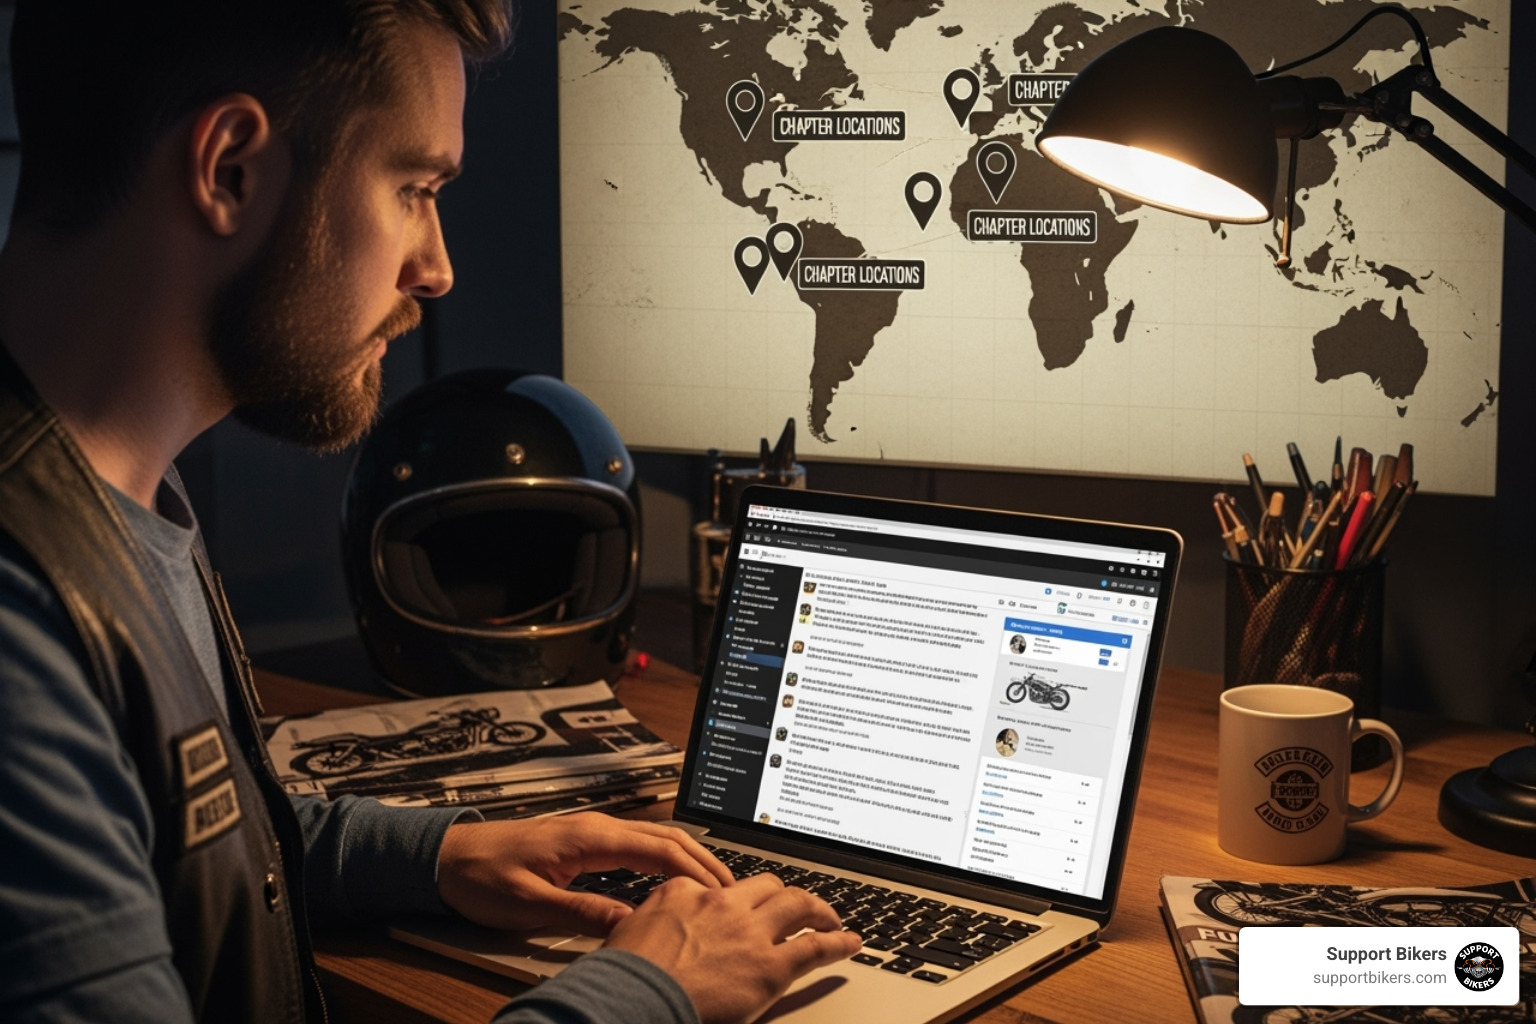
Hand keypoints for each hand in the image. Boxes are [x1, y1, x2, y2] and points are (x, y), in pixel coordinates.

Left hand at [436, 813, 732, 933]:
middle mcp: (597, 828)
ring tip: (712, 883)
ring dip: (687, 857)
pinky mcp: (583, 843)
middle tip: (733, 888)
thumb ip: (582, 913)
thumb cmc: (482, 875)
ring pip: (654, 839)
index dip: (696, 871)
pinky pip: (636, 845)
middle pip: (666, 838)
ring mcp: (591, 832)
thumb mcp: (530, 904)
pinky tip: (668, 879)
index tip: (722, 892)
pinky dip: (664, 858)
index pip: (660, 850)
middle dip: (704, 861)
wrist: (447, 857)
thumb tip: (629, 926)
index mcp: (590, 838)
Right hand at [604, 872, 861, 1023]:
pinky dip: (838, 941)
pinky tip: (850, 941)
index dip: (735, 900)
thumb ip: (654, 921)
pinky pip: (815, 946)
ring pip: (797, 904)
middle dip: (784, 894)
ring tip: (830, 918)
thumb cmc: (623, 978)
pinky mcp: (770, 965)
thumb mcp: (629, 931)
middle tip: (796, 907)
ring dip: (818, 909)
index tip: (742, 909)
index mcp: (685, 892)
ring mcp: (749, 932)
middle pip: (766, 886)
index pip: (720, 887)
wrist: (629, 1001)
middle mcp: (722, 904)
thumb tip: (659, 928)